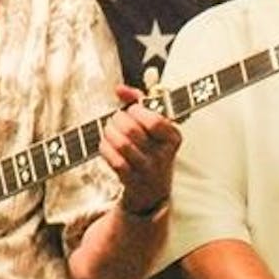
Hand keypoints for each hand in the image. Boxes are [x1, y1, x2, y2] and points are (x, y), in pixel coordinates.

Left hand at [100, 84, 181, 215]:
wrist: (152, 189)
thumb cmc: (153, 148)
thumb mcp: (156, 126)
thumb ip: (140, 101)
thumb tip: (119, 89)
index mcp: (173, 138)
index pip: (155, 121)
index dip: (137, 111)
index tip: (132, 110)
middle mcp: (163, 155)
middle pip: (133, 130)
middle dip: (118, 119)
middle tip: (116, 119)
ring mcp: (148, 169)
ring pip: (122, 144)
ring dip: (109, 132)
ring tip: (109, 129)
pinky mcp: (132, 180)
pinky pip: (114, 161)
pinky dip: (105, 148)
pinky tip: (106, 143)